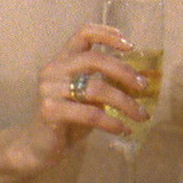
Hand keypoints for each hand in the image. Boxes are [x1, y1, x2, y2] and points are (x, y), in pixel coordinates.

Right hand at [19, 24, 151, 167]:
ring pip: (96, 88)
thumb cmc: (68, 120)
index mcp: (62, 60)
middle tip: (143, 86)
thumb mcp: (89, 98)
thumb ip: (106, 83)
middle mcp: (53, 70)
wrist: (39, 148)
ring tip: (141, 116)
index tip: (131, 46)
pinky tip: (123, 129)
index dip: (107, 34)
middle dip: (124, 72)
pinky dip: (112, 122)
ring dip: (125, 103)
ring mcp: (49, 89)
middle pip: (94, 59)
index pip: (83, 33)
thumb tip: (140, 78)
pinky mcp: (50, 111)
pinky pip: (90, 114)